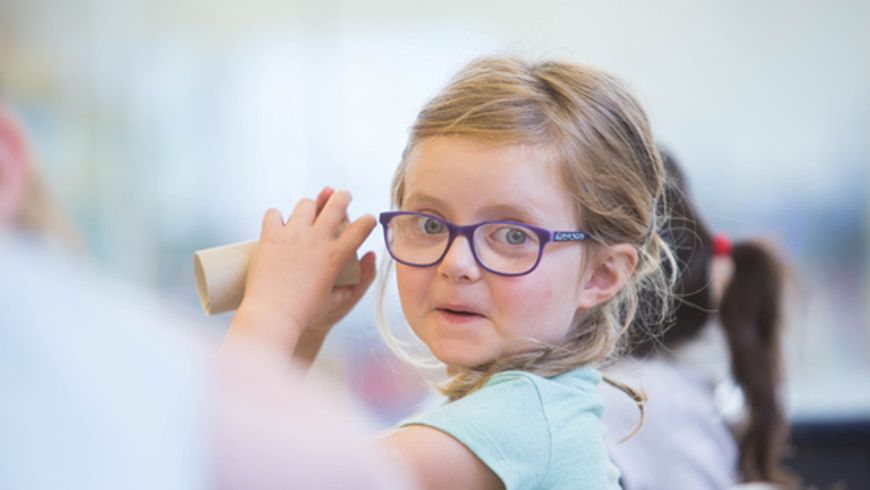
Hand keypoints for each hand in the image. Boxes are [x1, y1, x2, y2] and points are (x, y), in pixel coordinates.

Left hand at [227, 188, 376, 356]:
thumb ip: (349, 287)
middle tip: (342, 196)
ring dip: (309, 207)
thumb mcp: (333, 301)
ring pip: (305, 204)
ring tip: (307, 213)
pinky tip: (278, 224)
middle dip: (342, 196)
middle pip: (336, 203)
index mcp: (336, 255)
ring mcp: (293, 235)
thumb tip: (362, 272)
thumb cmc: (303, 313)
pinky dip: (276, 217)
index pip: (362, 228)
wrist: (272, 314)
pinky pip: (274, 213)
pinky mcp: (271, 236)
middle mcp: (317, 240)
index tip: (367, 220)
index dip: (368, 220)